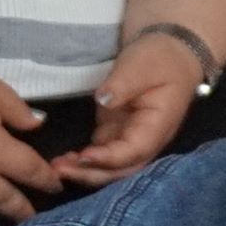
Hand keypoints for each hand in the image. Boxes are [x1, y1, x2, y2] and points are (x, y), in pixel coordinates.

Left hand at [58, 26, 205, 185]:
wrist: (169, 52)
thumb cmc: (160, 58)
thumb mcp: (142, 65)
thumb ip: (123, 84)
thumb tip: (103, 101)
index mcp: (158, 126)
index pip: (135, 151)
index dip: (110, 158)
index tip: (83, 156)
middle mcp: (147, 139)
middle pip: (123, 169)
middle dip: (92, 173)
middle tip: (60, 171)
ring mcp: (131, 137)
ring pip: (111, 167)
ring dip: (85, 171)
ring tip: (56, 168)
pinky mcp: (117, 132)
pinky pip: (102, 155)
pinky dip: (83, 161)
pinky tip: (63, 161)